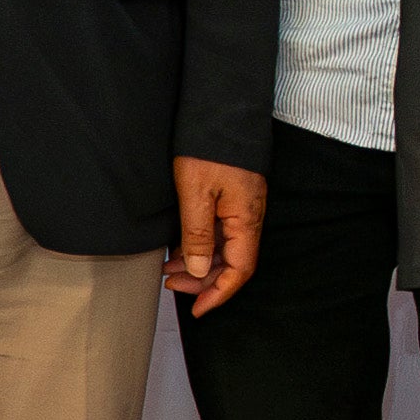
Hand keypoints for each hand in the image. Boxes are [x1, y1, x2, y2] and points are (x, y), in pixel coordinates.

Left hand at [169, 158, 266, 312]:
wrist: (222, 109)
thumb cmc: (210, 148)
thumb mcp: (196, 194)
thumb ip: (198, 236)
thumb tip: (201, 271)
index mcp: (246, 219)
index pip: (239, 270)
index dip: (219, 294)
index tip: (198, 310)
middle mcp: (249, 216)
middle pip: (232, 262)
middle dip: (203, 281)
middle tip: (171, 286)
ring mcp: (243, 206)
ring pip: (225, 248)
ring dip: (199, 263)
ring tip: (169, 269)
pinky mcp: (234, 197)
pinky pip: (221, 231)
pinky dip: (201, 244)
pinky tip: (182, 247)